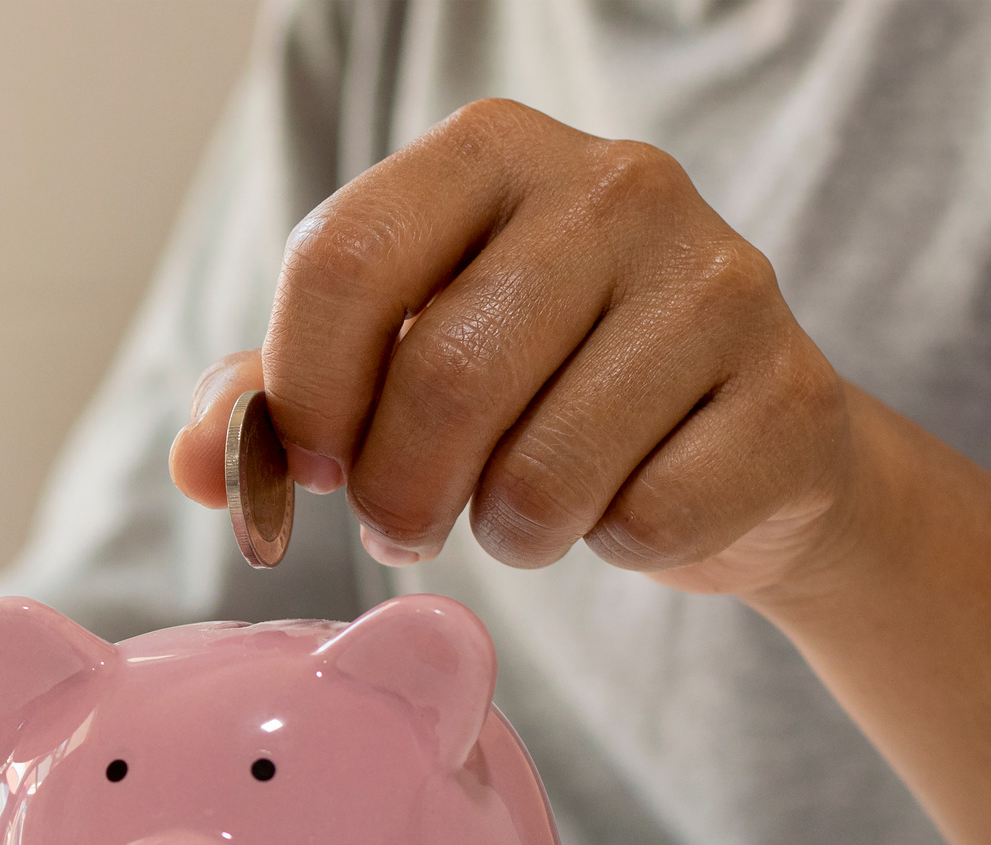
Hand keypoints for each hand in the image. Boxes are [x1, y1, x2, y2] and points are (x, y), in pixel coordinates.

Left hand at [169, 98, 856, 598]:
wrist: (736, 444)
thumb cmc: (534, 389)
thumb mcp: (392, 366)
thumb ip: (280, 401)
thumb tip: (201, 464)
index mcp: (489, 154)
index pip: (343, 258)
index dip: (305, 391)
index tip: (313, 463)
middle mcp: (614, 187)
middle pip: (442, 376)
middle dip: (396, 490)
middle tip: (403, 521)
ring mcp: (720, 281)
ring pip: (544, 469)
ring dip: (504, 531)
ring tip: (517, 512)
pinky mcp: (790, 394)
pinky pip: (645, 518)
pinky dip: (609, 545)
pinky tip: (625, 502)